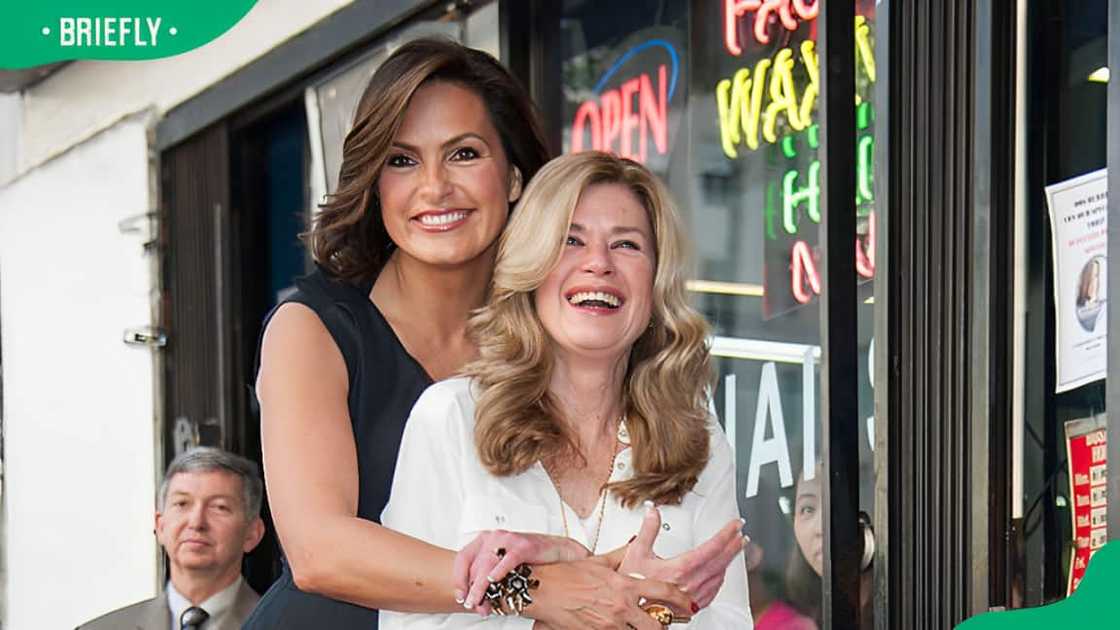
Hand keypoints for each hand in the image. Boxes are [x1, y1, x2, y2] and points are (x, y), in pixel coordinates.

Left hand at [455, 530, 590, 611]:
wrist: (553, 549)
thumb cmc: (527, 557)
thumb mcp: (502, 565)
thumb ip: (487, 578)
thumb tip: (477, 601)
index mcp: (485, 539)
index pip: (463, 558)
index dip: (458, 578)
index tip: (460, 595)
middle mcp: (493, 537)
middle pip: (475, 565)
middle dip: (472, 589)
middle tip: (472, 604)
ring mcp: (507, 540)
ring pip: (487, 564)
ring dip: (481, 586)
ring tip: (479, 601)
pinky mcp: (522, 546)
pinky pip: (507, 560)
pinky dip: (499, 571)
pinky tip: (494, 581)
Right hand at [529, 559, 693, 629]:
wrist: (542, 589)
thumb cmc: (565, 575)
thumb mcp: (599, 560)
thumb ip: (622, 555)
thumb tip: (635, 544)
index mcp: (624, 584)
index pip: (663, 591)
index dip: (680, 599)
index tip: (687, 604)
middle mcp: (620, 606)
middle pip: (657, 624)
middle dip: (663, 626)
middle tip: (663, 622)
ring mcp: (609, 624)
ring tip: (640, 624)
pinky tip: (620, 627)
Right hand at [618, 503, 745, 608]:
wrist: (634, 612)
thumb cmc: (634, 587)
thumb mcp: (636, 554)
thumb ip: (648, 530)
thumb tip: (653, 512)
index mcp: (680, 568)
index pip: (711, 548)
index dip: (726, 534)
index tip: (735, 525)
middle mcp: (690, 583)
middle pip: (720, 561)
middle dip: (733, 545)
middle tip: (741, 534)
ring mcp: (693, 596)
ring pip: (719, 575)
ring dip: (729, 560)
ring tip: (734, 549)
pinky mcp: (692, 607)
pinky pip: (714, 590)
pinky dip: (721, 578)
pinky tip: (721, 573)